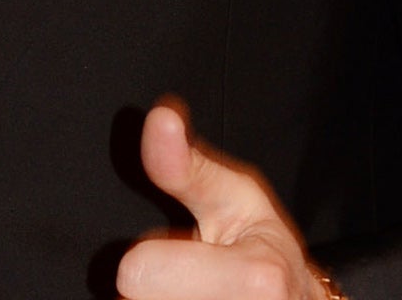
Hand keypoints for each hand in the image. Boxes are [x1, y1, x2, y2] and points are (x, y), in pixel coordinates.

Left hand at [117, 101, 338, 299]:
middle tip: (183, 280)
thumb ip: (189, 166)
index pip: (138, 280)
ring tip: (187, 294)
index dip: (144, 264)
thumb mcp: (236, 198)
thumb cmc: (263, 251)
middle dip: (152, 292)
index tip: (167, 255)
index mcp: (257, 281)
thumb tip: (160, 120)